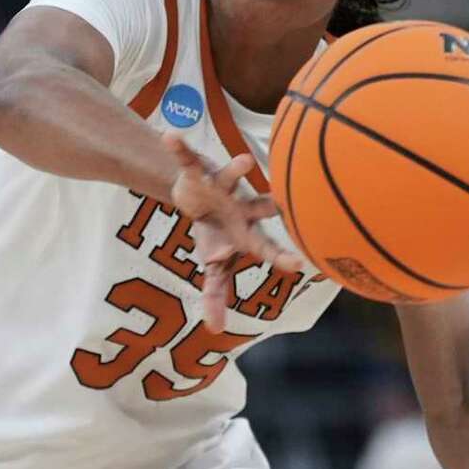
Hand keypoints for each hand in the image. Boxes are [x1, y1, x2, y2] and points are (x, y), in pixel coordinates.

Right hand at [162, 134, 304, 332]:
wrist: (197, 197)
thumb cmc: (216, 233)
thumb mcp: (214, 266)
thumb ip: (215, 295)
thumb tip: (215, 330)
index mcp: (247, 233)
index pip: (268, 248)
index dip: (281, 256)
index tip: (299, 266)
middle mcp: (241, 207)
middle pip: (259, 207)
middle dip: (270, 204)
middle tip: (284, 204)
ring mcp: (222, 187)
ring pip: (231, 177)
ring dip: (236, 169)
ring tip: (245, 161)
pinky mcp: (199, 170)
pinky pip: (188, 157)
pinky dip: (179, 148)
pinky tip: (169, 137)